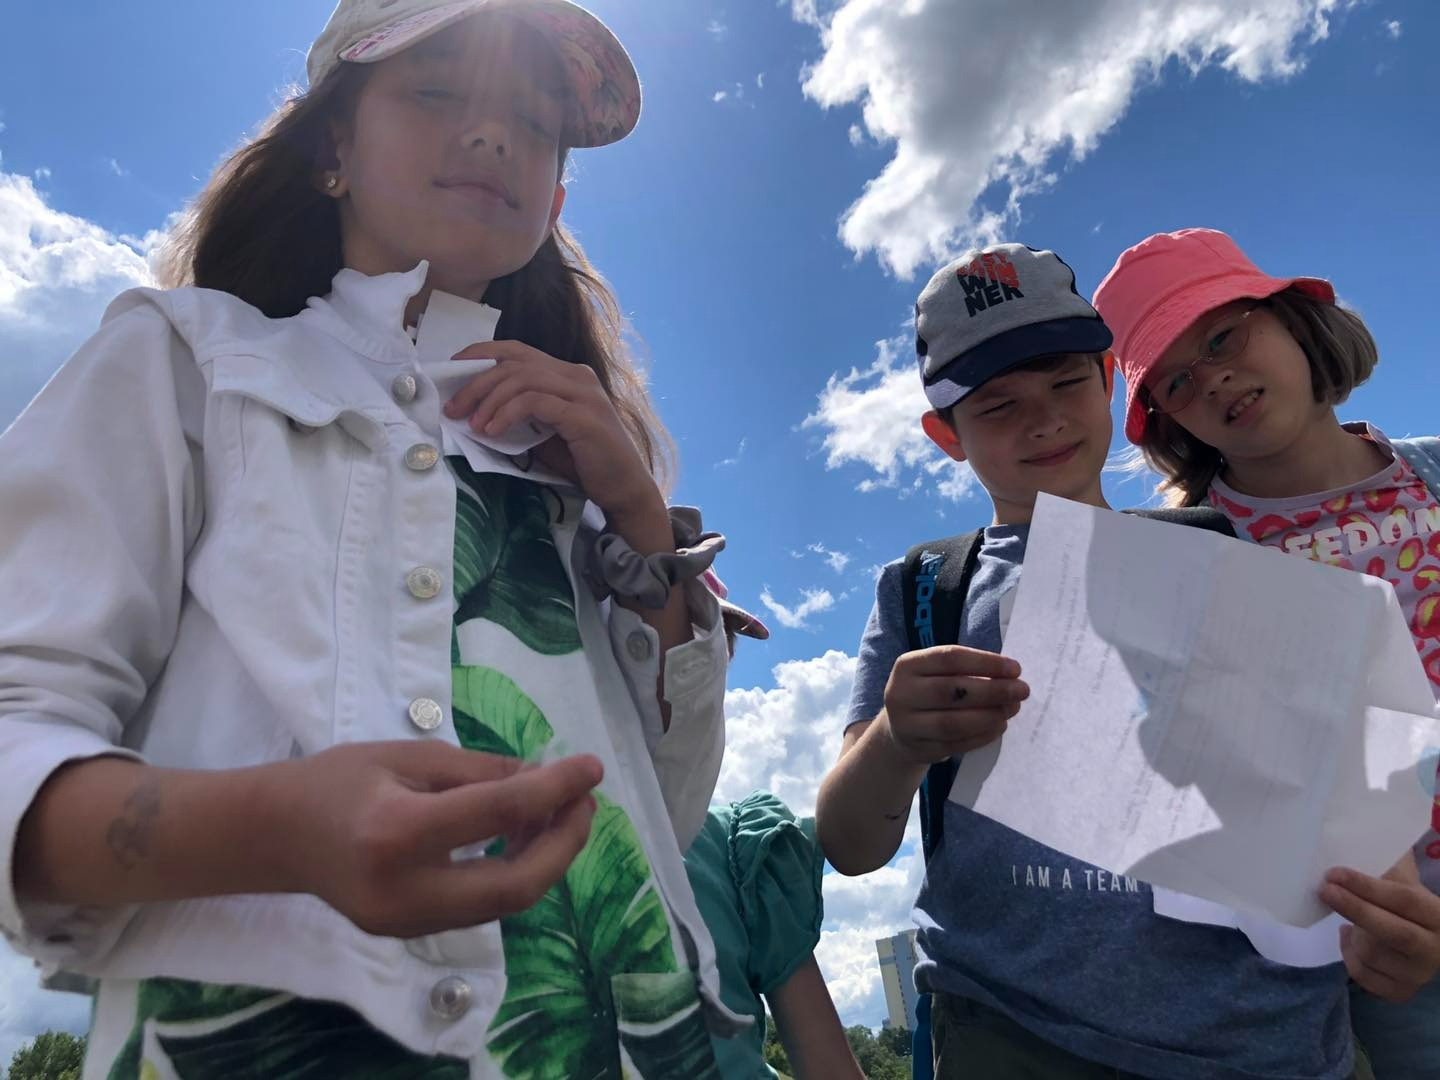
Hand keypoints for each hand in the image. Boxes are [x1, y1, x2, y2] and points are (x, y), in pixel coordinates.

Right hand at [273, 741, 601, 937]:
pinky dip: (513, 873)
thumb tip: (547, 781)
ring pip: (503, 903)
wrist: (274, 835)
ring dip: (545, 860)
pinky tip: (524, 837)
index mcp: (398, 831)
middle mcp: (406, 890)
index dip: (555, 789)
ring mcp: (407, 922)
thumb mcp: (409, 755)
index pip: (499, 813)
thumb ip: (481, 772)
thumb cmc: (337, 780)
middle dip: (564, 844)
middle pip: (515, 885)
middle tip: (585, 802)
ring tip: (562, 813)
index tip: (591, 767)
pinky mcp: (410, 933)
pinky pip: (480, 907)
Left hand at [443, 341, 659, 519]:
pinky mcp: (583, 416)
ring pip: (523, 378)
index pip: (518, 351)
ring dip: (490, 400)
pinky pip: (536, 403)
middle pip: (515, 363)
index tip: (452, 371)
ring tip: (474, 424)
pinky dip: (508, 414)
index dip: (482, 353)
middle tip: (454, 408)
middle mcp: (576, 375)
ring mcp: (583, 393)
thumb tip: (477, 410)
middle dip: (477, 383)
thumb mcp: (545, 432)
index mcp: (567, 374)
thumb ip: (522, 415)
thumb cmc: (584, 462)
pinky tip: (494, 431)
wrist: (624, 488)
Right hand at [880, 645, 1028, 765]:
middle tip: (1022, 690)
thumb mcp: (935, 673)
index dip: (985, 663)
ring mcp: (907, 725)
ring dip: (989, 715)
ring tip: (1012, 709)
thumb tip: (1010, 676)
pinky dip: (982, 736)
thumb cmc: (928, 692)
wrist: (899, 729)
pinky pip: (956, 745)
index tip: (1015, 669)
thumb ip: (966, 671)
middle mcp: (900, 694)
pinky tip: (1000, 726)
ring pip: (953, 722)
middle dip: (992, 690)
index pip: (949, 659)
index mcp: (907, 665)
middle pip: (950, 691)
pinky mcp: (919, 750)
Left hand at [1322, 852, 1439, 1001]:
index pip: (1403, 900)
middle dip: (1355, 909)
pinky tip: (1349, 939)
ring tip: (1349, 920)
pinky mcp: (1401, 991)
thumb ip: (1383, 860)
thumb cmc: (1405, 899)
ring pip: (1373, 956)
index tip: (1333, 872)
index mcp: (1439, 914)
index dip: (1366, 886)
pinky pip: (1364, 977)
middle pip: (1393, 932)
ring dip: (1353, 934)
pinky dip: (1349, 957)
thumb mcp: (1403, 876)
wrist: (1428, 936)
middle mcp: (1435, 949)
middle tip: (1324, 889)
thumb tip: (1346, 834)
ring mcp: (1419, 974)